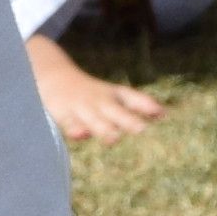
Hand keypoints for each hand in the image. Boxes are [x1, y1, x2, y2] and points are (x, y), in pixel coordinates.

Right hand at [28, 29, 166, 141]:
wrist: (52, 77)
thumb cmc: (91, 92)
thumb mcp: (113, 95)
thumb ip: (137, 104)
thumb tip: (164, 113)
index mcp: (113, 94)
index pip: (132, 98)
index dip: (145, 105)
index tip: (162, 114)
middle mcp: (100, 100)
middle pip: (115, 111)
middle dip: (128, 120)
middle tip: (142, 129)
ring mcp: (82, 107)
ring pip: (94, 119)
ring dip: (103, 128)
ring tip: (114, 138)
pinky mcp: (64, 114)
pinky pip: (70, 123)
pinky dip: (75, 129)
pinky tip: (79, 135)